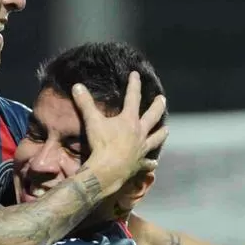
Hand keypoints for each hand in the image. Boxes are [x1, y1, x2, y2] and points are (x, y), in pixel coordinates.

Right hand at [73, 72, 166, 197]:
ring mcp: (141, 149)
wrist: (107, 170)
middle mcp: (139, 133)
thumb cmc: (101, 144)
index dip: (134, 84)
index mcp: (129, 120)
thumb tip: (77, 86)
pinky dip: (150, 164)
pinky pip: (147, 164)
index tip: (136, 74)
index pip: (133, 97)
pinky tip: (154, 164)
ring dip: (161, 134)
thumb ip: (86, 104)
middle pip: (153, 116)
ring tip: (167, 130)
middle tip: (162, 99)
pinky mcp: (139, 164)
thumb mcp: (92, 122)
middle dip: (157, 106)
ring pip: (156, 139)